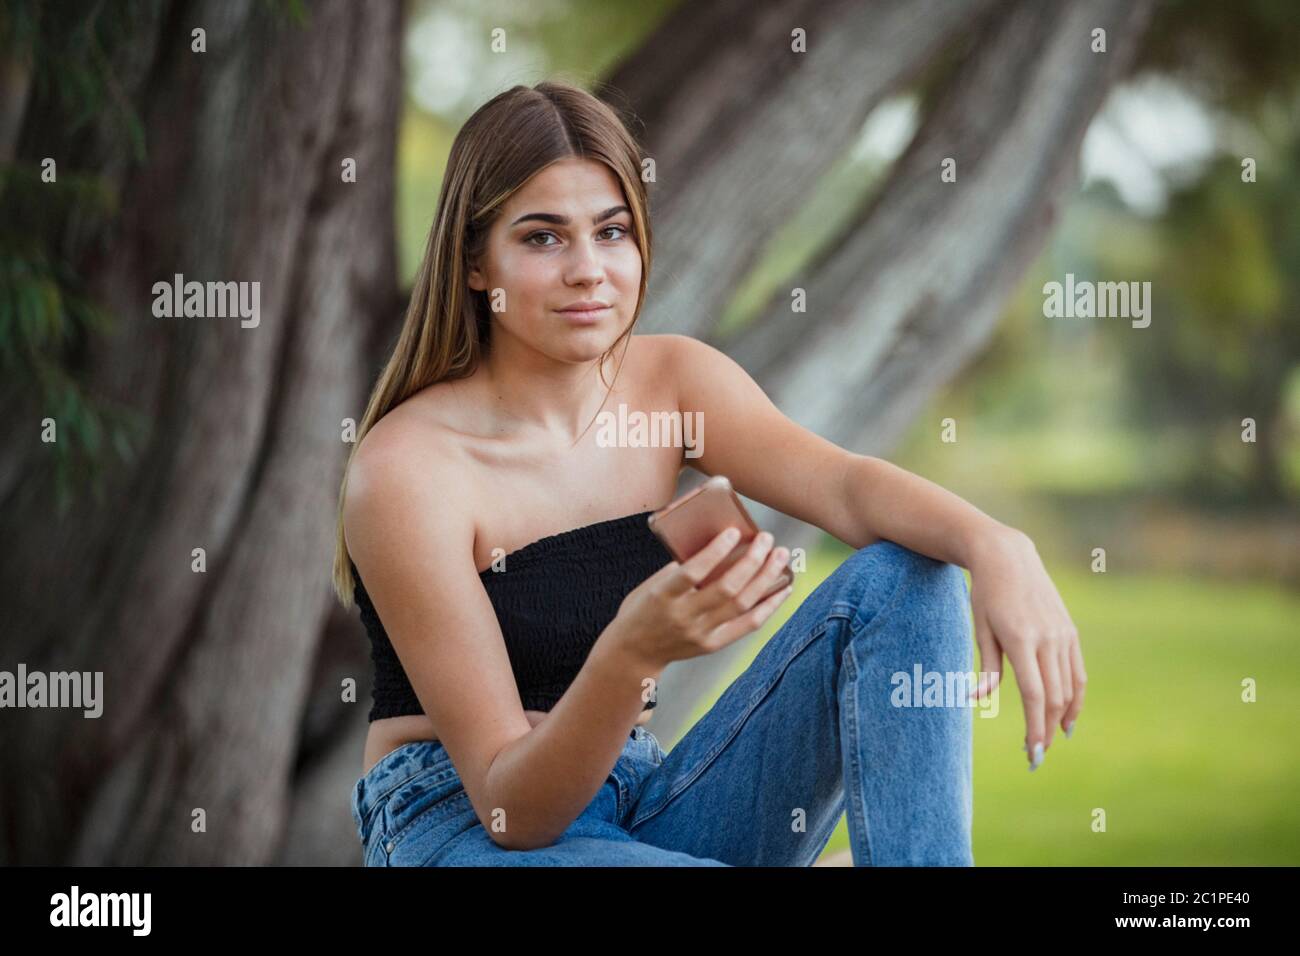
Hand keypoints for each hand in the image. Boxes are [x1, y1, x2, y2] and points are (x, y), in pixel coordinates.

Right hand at [608, 526, 793, 671]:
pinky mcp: (713, 645)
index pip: (693, 572)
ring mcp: (700, 633)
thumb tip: (718, 545)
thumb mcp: (652, 585)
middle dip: (752, 561)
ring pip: (742, 605)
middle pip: (727, 589)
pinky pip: (748, 625)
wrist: (633, 652)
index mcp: (663, 596)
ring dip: (766, 578)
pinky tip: (784, 588)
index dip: (715, 552)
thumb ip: (681, 569)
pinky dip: (769, 605)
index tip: (734, 532)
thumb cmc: (642, 609)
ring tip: (780, 556)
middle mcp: (684, 617)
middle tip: (767, 539)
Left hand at [967, 526, 1085, 769]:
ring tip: (1052, 739)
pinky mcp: (1070, 630)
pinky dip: (1075, 696)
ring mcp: (1063, 634)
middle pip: (1054, 697)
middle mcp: (1047, 638)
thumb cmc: (985, 594)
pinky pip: (1077, 671)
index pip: (1034, 695)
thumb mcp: (980, 627)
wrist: (1008, 556)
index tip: (1032, 753)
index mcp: (1021, 639)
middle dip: (1046, 730)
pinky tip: (1067, 714)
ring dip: (1064, 717)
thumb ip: (987, 666)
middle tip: (1036, 754)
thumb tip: (979, 699)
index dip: (1035, 728)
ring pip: (1070, 687)